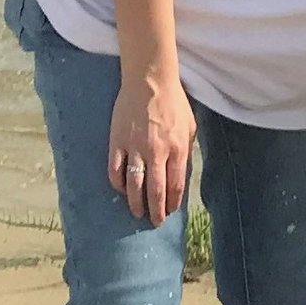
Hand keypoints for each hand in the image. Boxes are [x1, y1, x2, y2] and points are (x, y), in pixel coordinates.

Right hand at [107, 70, 195, 226]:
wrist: (150, 82)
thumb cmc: (174, 103)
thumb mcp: (190, 126)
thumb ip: (186, 150)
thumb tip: (181, 173)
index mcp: (177, 148)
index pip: (175, 184)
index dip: (173, 202)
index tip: (171, 211)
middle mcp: (157, 152)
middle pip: (156, 190)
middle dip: (156, 210)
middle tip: (155, 222)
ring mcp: (135, 148)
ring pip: (134, 185)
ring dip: (136, 202)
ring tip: (137, 213)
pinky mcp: (117, 142)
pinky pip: (115, 170)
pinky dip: (118, 184)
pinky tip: (121, 191)